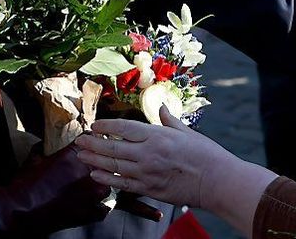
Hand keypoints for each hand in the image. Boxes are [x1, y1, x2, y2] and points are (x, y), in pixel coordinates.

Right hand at [0, 143, 110, 234]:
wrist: (21, 211)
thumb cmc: (25, 186)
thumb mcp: (34, 159)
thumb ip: (44, 149)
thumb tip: (44, 146)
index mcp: (75, 155)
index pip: (92, 139)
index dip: (88, 142)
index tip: (87, 144)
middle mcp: (88, 172)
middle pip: (102, 160)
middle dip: (94, 162)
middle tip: (83, 167)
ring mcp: (93, 192)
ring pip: (105, 182)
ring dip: (97, 183)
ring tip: (84, 188)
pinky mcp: (92, 211)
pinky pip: (104, 206)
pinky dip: (97, 205)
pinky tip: (88, 204)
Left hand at [75, 106, 228, 207]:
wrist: (216, 181)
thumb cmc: (205, 154)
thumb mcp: (186, 132)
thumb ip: (169, 120)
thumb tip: (161, 107)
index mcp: (157, 136)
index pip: (124, 129)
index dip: (106, 127)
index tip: (94, 125)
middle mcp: (148, 153)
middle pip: (113, 147)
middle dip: (93, 143)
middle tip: (79, 140)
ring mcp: (146, 172)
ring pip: (113, 165)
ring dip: (95, 160)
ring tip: (81, 155)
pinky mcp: (148, 188)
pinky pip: (121, 183)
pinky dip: (106, 178)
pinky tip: (95, 174)